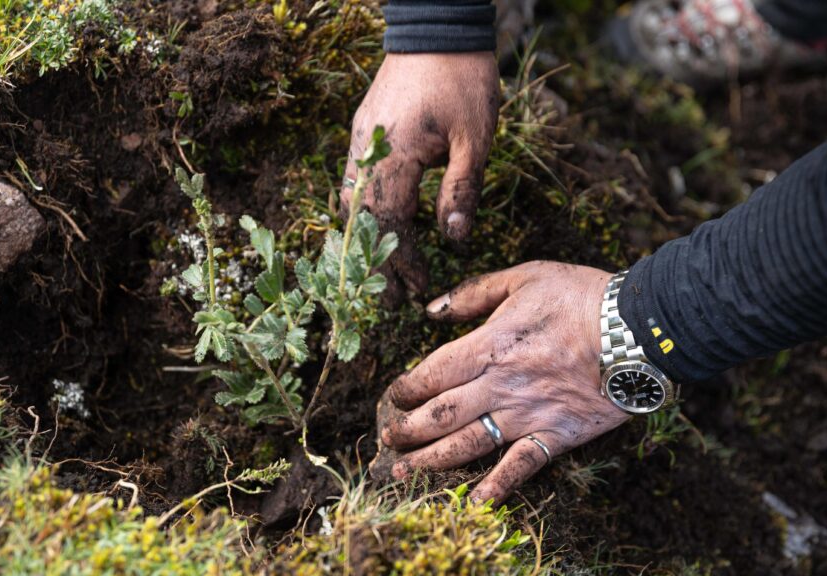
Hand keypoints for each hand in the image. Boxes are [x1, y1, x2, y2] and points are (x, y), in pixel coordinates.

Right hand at [341, 53, 499, 291]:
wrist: (437, 25)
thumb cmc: (462, 78)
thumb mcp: (474, 139)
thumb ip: (461, 190)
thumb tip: (454, 240)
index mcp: (392, 155)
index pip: (389, 224)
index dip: (401, 262)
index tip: (418, 288)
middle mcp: (366, 150)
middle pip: (361, 222)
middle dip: (375, 263)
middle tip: (391, 298)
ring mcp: (360, 139)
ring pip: (351, 204)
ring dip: (366, 241)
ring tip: (381, 272)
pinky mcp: (364, 130)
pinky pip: (354, 182)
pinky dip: (364, 213)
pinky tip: (378, 229)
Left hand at [380, 261, 632, 502]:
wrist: (640, 329)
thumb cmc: (582, 296)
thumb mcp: (525, 277)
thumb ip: (474, 292)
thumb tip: (431, 309)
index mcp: (490, 345)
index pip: (432, 374)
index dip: (406, 389)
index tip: (394, 397)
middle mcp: (502, 385)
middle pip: (441, 415)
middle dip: (407, 431)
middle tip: (388, 441)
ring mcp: (529, 415)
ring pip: (468, 444)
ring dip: (432, 462)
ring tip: (404, 473)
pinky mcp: (557, 436)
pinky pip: (521, 467)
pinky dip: (496, 489)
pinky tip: (472, 504)